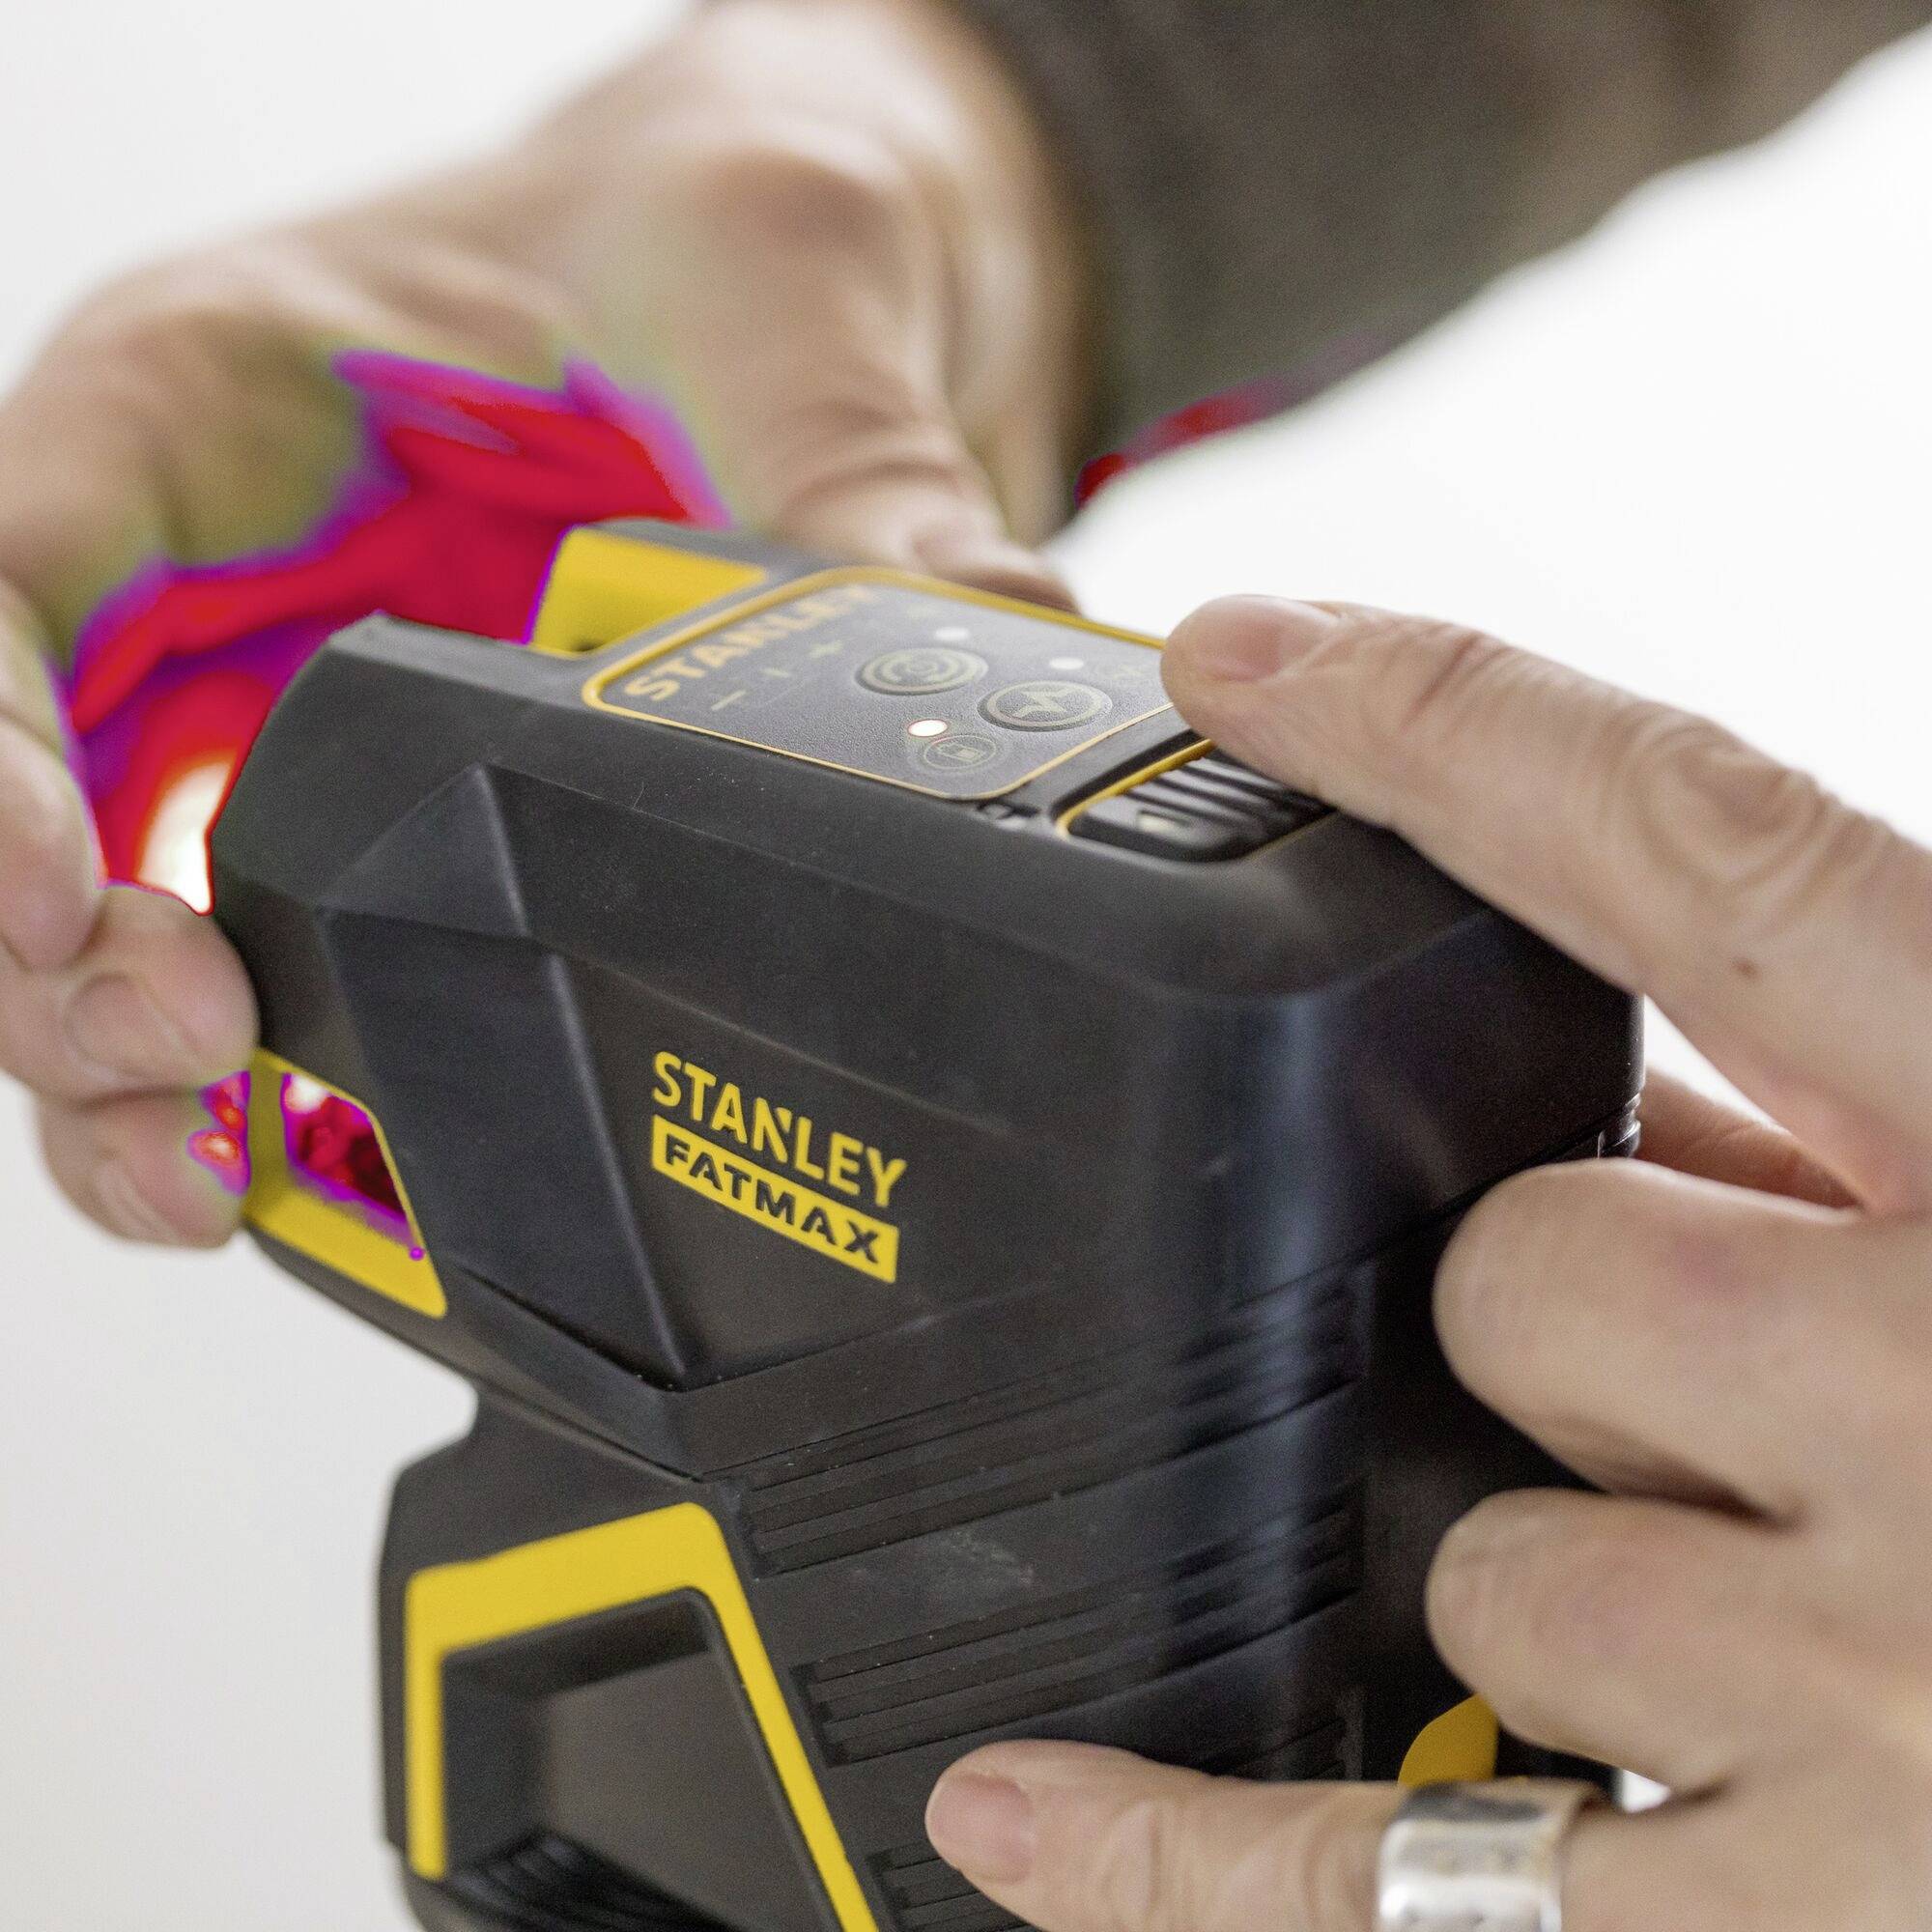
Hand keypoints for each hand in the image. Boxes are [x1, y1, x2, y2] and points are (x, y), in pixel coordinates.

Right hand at [0, 0, 1081, 1244]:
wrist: (788, 261)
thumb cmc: (716, 213)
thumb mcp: (782, 283)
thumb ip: (857, 466)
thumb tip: (993, 633)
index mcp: (208, 403)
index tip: (65, 916)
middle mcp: (204, 572)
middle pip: (20, 796)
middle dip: (53, 969)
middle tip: (199, 1062)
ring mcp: (270, 704)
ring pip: (112, 915)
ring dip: (131, 1066)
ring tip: (224, 1171)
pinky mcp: (365, 804)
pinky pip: (265, 955)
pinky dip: (266, 1077)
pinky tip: (316, 1155)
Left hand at [924, 598, 1931, 1929]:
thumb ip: (1912, 1106)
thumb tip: (1672, 1057)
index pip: (1695, 843)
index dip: (1445, 720)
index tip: (1247, 649)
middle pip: (1528, 1266)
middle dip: (1593, 1309)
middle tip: (1767, 1375)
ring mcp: (1893, 1692)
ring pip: (1492, 1547)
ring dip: (1597, 1553)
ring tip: (1820, 1611)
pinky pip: (1402, 1889)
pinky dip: (1200, 1858)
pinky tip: (1029, 1806)